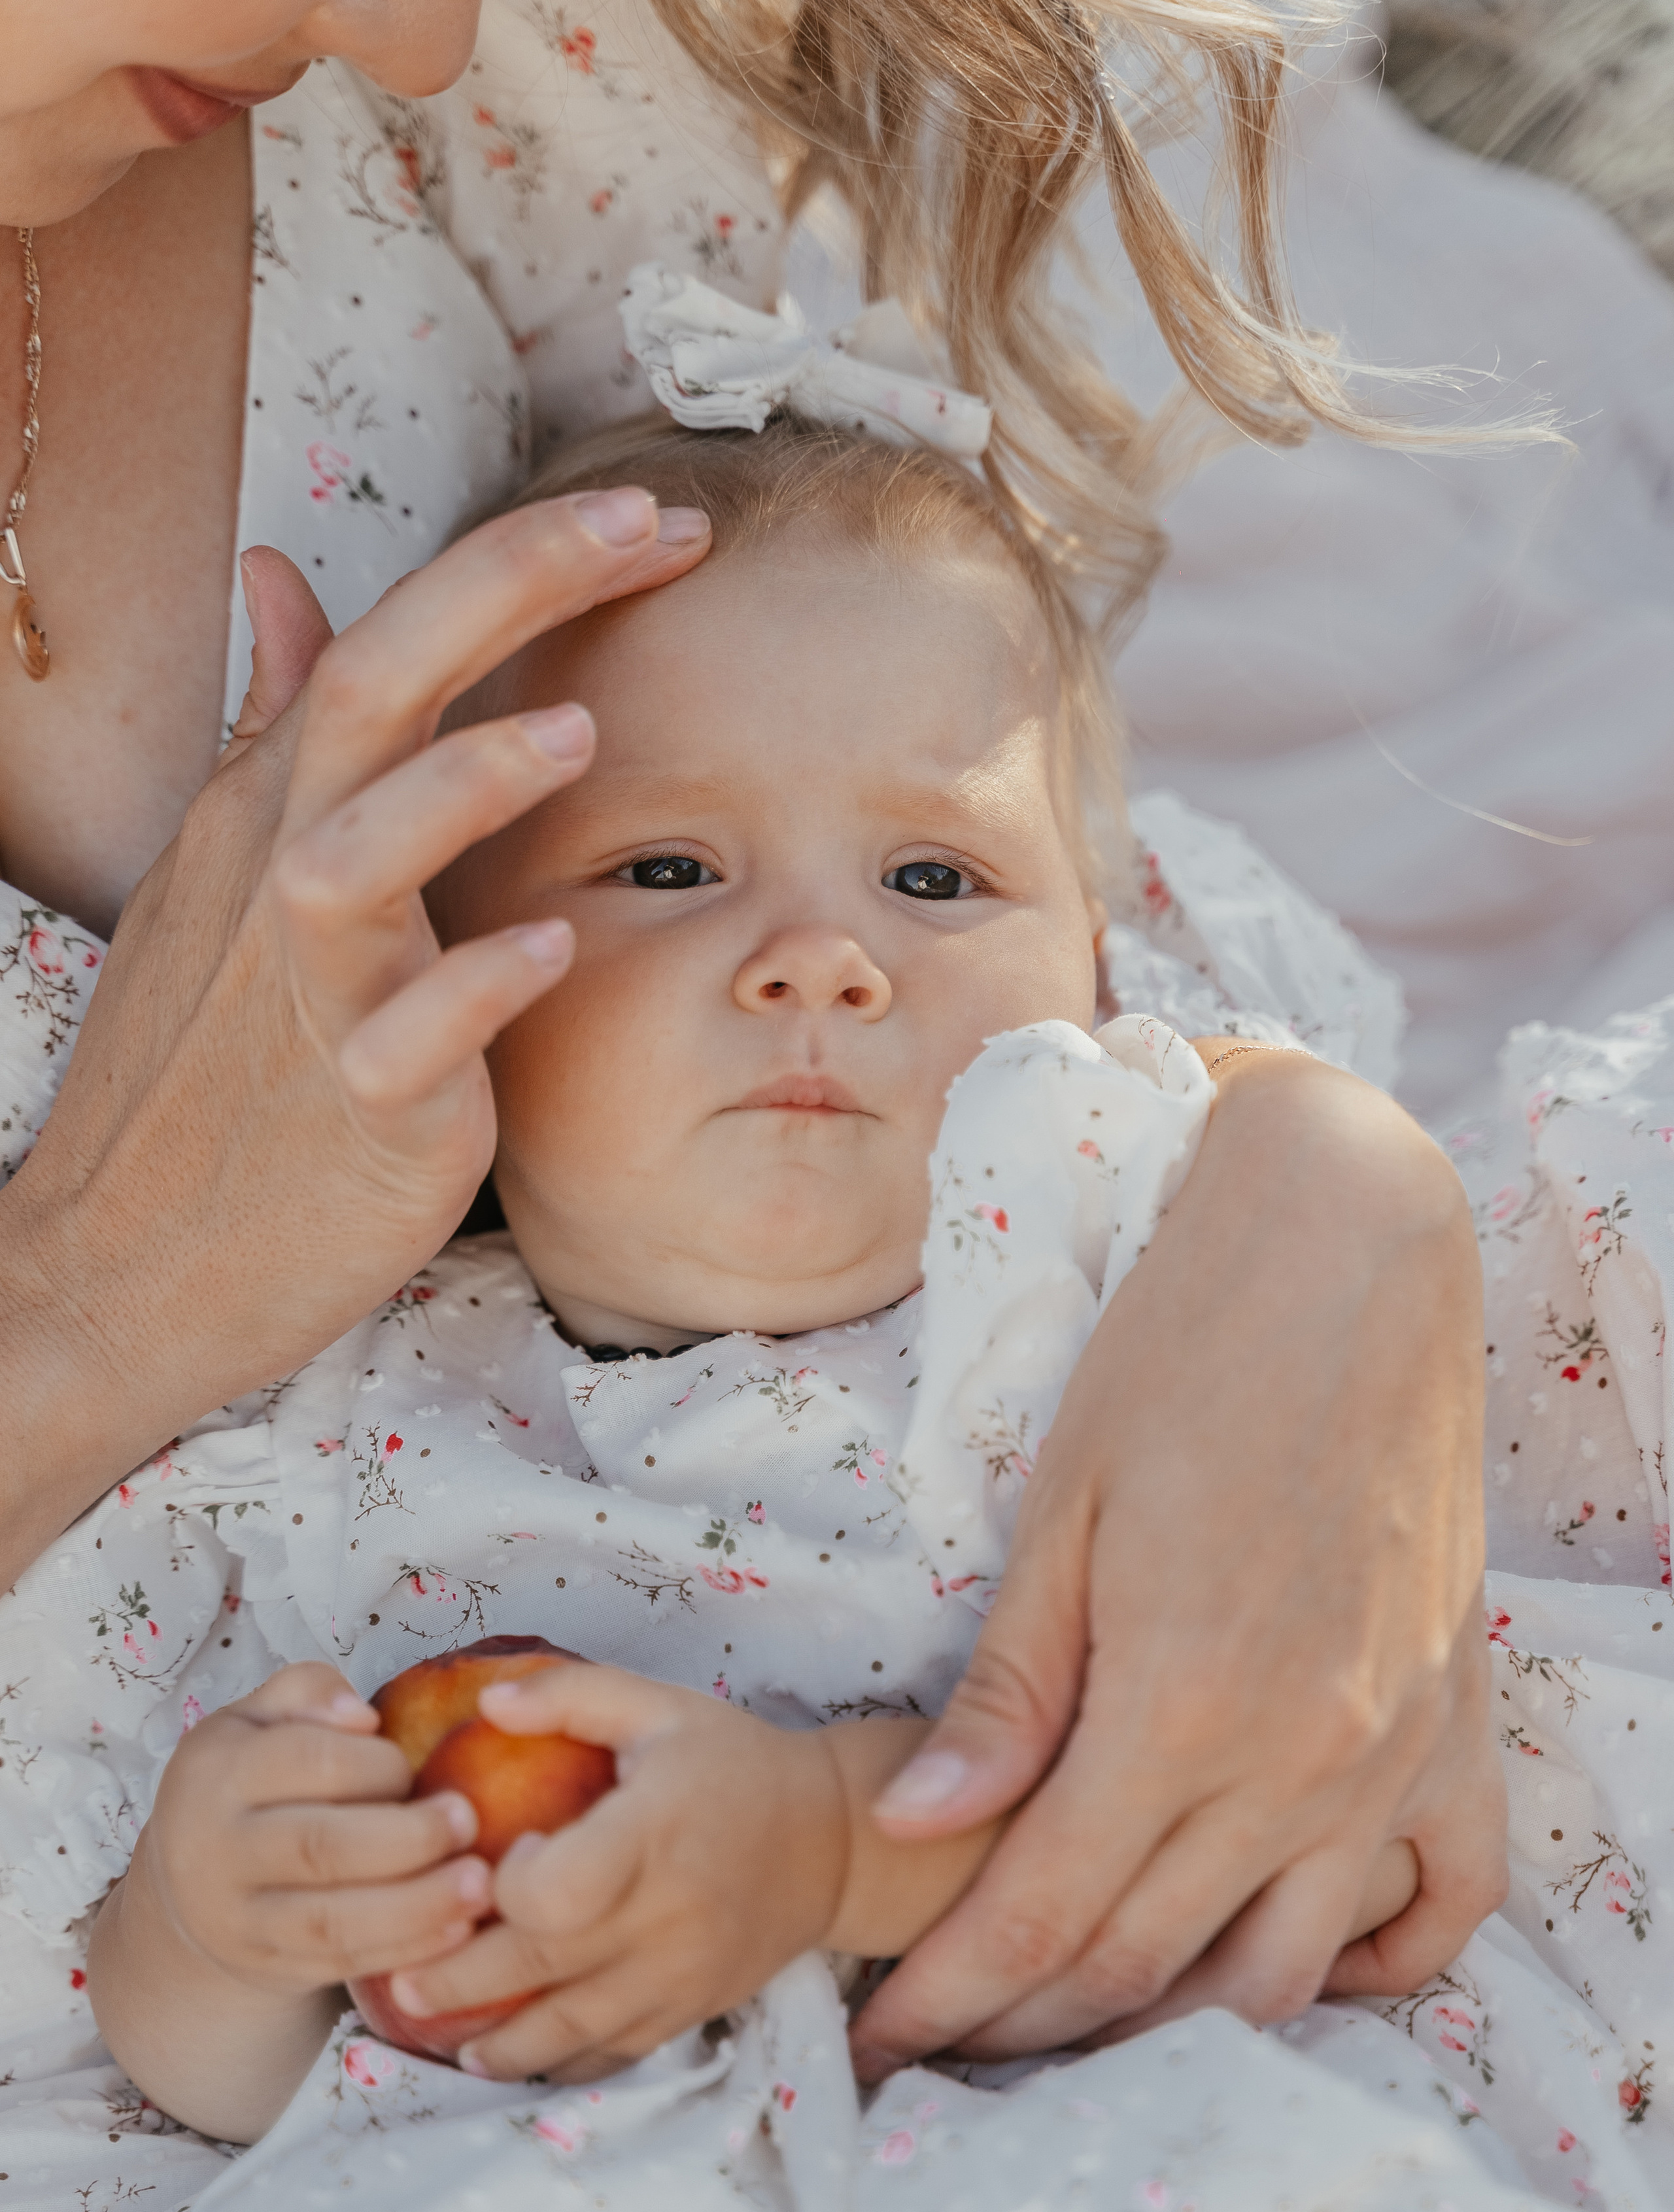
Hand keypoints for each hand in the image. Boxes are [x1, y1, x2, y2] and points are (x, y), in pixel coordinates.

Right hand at [0, 490, 710, 1585]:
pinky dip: (478, 985)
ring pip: (364, 858)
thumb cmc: (201, 1065)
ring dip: (465, 787)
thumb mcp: (225, 876)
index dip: (517, 562)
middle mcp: (283, 880)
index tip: (653, 515)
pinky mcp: (355, 1111)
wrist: (123, 1259)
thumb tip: (287, 579)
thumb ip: (277, 729)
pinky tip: (555, 941)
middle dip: (510, 590)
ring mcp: (311, 996)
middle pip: (372, 693)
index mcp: (272, 814)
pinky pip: (413, 1036)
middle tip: (657, 524)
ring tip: (577, 732)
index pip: (387, 642)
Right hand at [134, 1661, 491, 1997]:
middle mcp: (219, 1850)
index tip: (420, 1767)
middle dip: (409, 1839)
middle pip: (321, 1848)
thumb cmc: (248, 1780)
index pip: (308, 1763)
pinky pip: (342, 1964)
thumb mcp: (256, 1718)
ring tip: (481, 1885)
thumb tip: (360, 1715)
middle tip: (471, 1823)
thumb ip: (307, 1692)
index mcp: (219, 1773)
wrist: (189, 1880)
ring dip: (417, 1906)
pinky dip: (405, 1950)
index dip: (377, 1765)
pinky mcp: (269, 1967)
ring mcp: (238, 1920)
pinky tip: (458, 1930)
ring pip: (333, 1922)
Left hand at [385, 1662, 846, 2083]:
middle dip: (458, 1985)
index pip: (560, 1891)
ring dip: (498, 2045)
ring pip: (573, 2031)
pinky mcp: (692, 2009)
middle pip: (543, 1969)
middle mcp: (667, 1913)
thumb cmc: (732, 1763)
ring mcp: (682, 1973)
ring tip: (440, 2037)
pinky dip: (559, 2065)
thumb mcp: (659, 1707)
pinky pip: (616, 2054)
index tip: (493, 1863)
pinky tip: (511, 2061)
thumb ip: (571, 1695)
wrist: (832, 1840)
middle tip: (398, 1982)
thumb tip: (486, 1703)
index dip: (510, 1888)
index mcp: (654, 1831)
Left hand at [848, 1050, 1506, 2080]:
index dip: (949, 1998)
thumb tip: (919, 1830)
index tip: (882, 2044)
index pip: (1041, 1917)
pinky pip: (1437, 1901)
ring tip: (1078, 2022)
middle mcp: (1304, 1758)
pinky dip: (1365, 1964)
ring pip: (1280, 1971)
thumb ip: (1008, 1691)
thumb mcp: (1064, 1513)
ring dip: (1171, 2021)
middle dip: (1027, 2024)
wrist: (1348, 1255)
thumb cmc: (1181, 1356)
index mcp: (1183, 1705)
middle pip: (1145, 1961)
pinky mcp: (1456, 1722)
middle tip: (949, 2039)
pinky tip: (1284, 1963)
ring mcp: (1397, 1753)